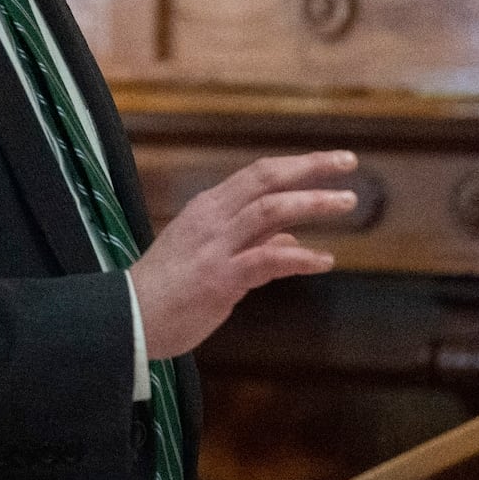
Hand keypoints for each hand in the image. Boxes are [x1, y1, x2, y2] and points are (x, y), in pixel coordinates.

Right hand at [129, 150, 358, 359]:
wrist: (129, 320)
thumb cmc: (167, 289)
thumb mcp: (209, 255)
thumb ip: (253, 244)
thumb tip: (292, 240)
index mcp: (209, 207)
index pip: (259, 174)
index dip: (298, 164)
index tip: (333, 160)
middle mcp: (213, 218)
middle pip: (267, 178)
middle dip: (311, 167)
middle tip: (349, 162)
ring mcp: (215, 247)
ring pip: (270, 210)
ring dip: (312, 203)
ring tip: (347, 202)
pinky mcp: (219, 279)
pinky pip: (266, 260)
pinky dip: (299, 257)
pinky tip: (324, 260)